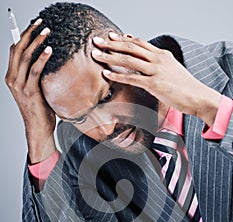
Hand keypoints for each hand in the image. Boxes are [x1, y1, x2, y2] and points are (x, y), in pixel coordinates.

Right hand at [5, 20, 55, 163]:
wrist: (38, 128)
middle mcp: (12, 79)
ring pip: (25, 56)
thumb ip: (35, 75)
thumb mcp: (35, 89)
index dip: (23, 36)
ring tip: (47, 32)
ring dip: (37, 41)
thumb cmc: (39, 110)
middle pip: (18, 49)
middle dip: (29, 33)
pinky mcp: (29, 91)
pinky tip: (49, 50)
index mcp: (12, 77)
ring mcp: (19, 85)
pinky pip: (35, 70)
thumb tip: (46, 60)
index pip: (14, 51)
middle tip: (41, 23)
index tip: (34, 26)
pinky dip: (42, 58)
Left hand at [92, 32, 220, 125]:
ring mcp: (156, 70)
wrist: (197, 96)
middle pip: (130, 48)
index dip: (123, 39)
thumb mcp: (172, 69)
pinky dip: (117, 75)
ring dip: (110, 56)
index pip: (139, 42)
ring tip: (96, 55)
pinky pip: (132, 78)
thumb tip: (148, 62)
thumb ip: (159, 64)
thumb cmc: (184, 86)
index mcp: (162, 54)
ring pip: (128, 60)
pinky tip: (106, 73)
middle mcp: (158, 59)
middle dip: (111, 44)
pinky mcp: (154, 84)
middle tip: (97, 41)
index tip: (111, 36)